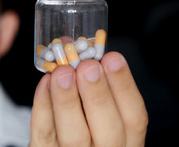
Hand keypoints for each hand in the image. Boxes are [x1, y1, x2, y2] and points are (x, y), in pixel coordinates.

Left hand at [30, 51, 147, 146]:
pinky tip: (45, 83)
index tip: (112, 58)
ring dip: (68, 100)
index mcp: (125, 139)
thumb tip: (71, 43)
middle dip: (98, 95)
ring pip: (74, 136)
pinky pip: (44, 134)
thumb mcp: (98, 110)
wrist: (58, 146)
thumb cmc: (83, 124)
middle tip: (87, 67)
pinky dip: (43, 107)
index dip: (125, 87)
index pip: (134, 118)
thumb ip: (94, 82)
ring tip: (62, 72)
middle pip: (108, 131)